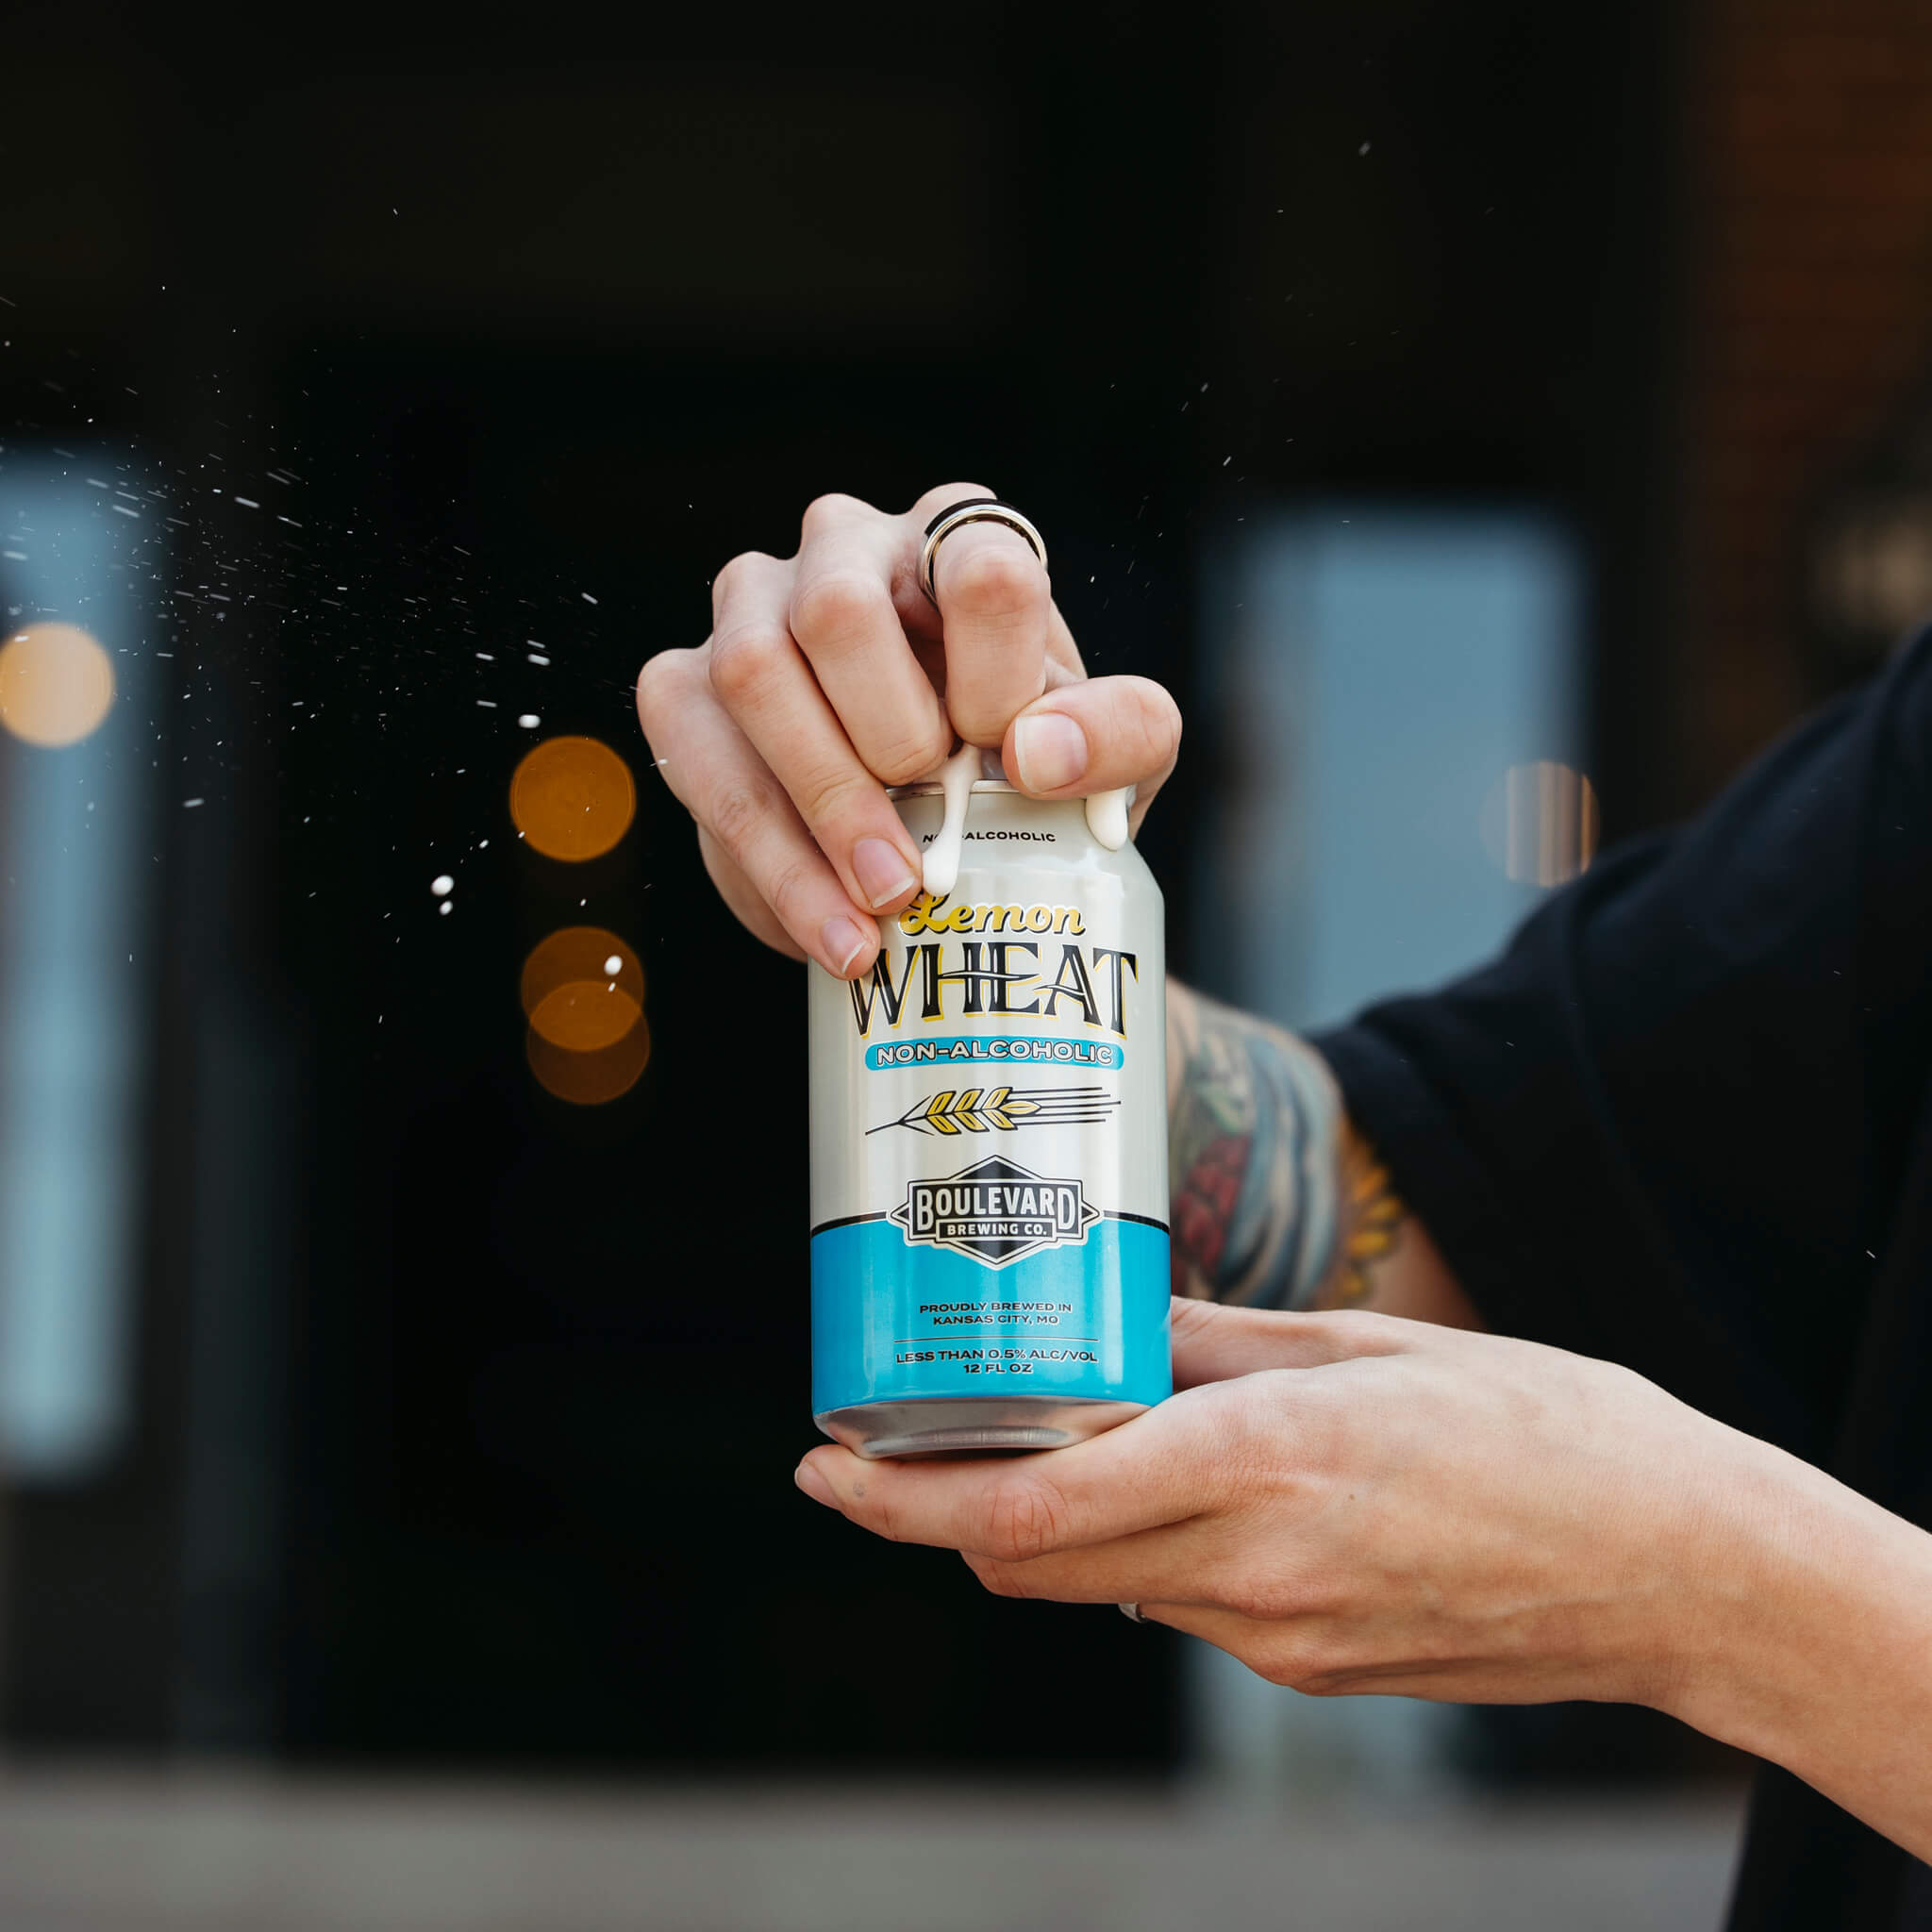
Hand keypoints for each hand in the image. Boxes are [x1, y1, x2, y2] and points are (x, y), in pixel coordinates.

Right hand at [635, 485, 1180, 978]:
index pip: (979, 564)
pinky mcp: (686, 685)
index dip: (996, 678)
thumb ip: (1121, 735)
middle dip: (887, 745)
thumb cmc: (1030, 762)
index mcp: (959, 538)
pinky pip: (695, 754)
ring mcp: (751, 608)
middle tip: (931, 843)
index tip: (1006, 758)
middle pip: (838, 611)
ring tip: (880, 911)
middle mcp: (846, 548)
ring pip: (751, 673)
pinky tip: (829, 926)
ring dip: (820, 810)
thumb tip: (1037, 750)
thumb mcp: (1117, 754)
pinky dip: (769, 859)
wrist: (947, 831)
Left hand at [792, 1297, 1770, 1710]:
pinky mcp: (1309, 1671)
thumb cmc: (1540, 1428)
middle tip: (882, 1449)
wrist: (1674, 1570)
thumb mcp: (1368, 1344)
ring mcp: (1279, 1640)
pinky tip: (1177, 1483)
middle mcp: (1250, 1569)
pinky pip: (1183, 1608)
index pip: (1030, 1517)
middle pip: (1029, 1567)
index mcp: (1262, 1462)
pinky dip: (1142, 1550)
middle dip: (938, 1515)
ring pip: (1102, 1586)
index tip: (829, 1468)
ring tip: (1042, 1439)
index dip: (906, 1499)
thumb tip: (1115, 1333)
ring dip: (1044, 1528)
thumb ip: (1219, 1344)